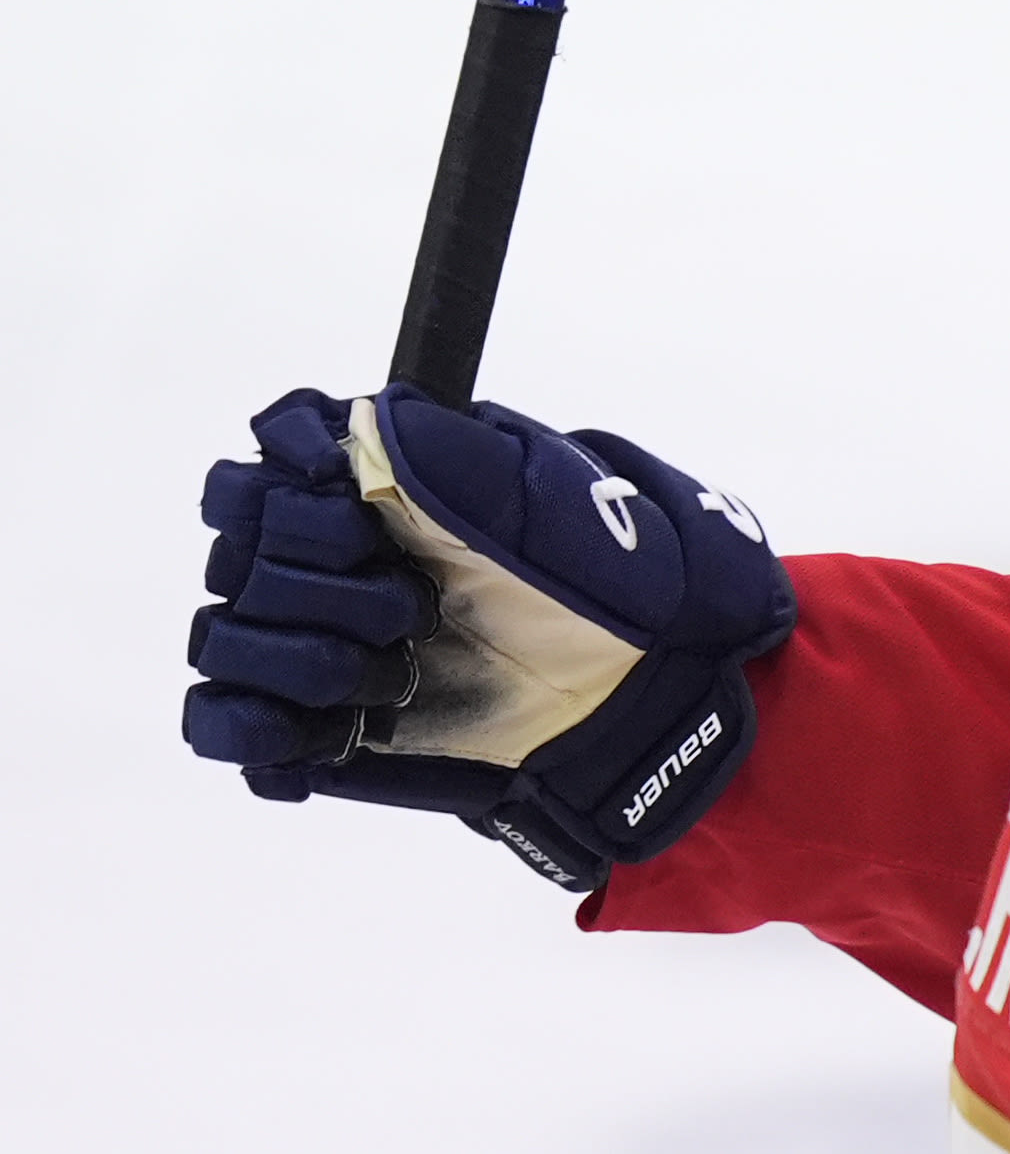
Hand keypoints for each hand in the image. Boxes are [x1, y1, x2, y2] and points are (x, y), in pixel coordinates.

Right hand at [187, 387, 794, 892]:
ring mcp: (317, 638)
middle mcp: (332, 556)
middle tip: (414, 611)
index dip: (292, 494)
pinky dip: (255, 730)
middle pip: (239, 552)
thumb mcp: (562, 509)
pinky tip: (329, 731)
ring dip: (303, 660)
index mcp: (378, 484)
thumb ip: (460, 461)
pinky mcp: (316, 723)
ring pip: (224, 637)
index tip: (357, 523)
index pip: (266, 458)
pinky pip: (224, 723)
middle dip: (317, 587)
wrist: (643, 704)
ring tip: (395, 675)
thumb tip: (365, 423)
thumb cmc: (613, 594)